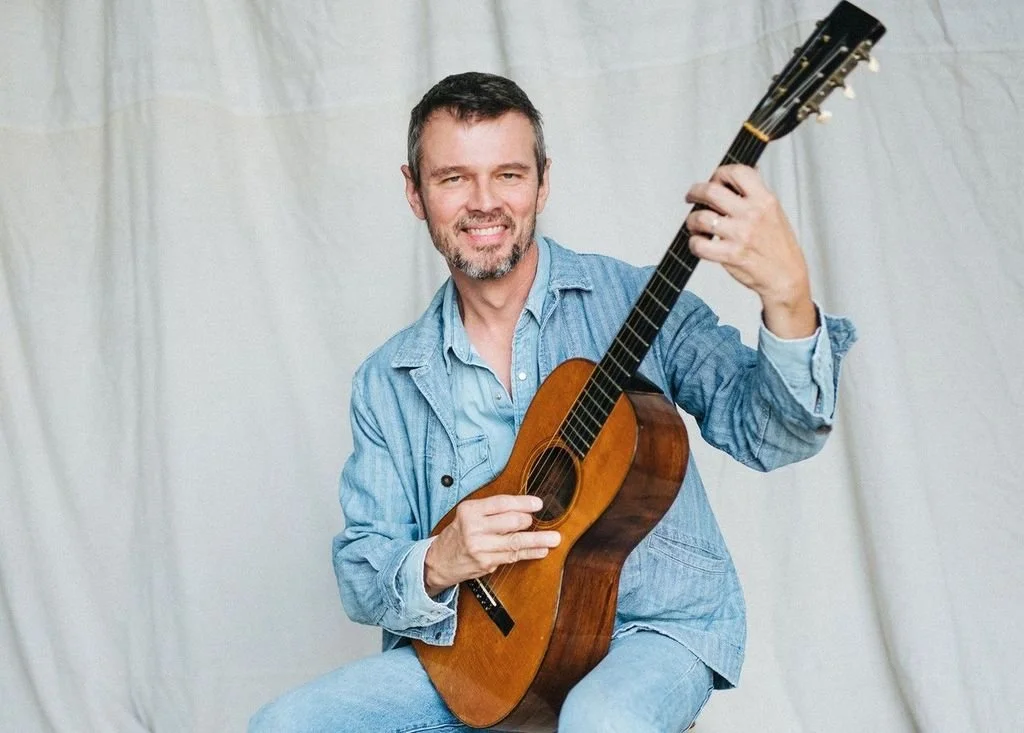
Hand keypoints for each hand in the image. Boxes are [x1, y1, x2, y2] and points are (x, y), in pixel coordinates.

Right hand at [423, 494, 560, 596]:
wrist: (438, 561)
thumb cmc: (459, 534)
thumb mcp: (469, 515)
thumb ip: (492, 510)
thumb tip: (524, 508)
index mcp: (470, 511)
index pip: (501, 504)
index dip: (523, 503)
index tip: (538, 504)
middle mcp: (474, 528)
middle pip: (511, 522)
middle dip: (529, 521)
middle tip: (538, 520)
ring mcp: (480, 548)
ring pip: (516, 542)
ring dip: (538, 540)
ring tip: (554, 539)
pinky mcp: (486, 563)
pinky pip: (513, 557)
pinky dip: (530, 553)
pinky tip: (541, 551)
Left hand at [685, 165, 817, 337]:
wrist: (786, 277)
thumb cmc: (779, 246)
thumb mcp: (775, 212)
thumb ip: (756, 193)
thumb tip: (742, 173)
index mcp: (765, 200)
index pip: (737, 172)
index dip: (719, 173)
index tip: (714, 180)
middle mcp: (752, 214)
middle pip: (711, 190)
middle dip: (696, 192)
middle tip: (692, 197)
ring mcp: (741, 235)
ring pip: (700, 217)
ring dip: (692, 220)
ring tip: (695, 224)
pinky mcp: (730, 255)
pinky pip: (699, 244)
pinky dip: (694, 243)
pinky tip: (700, 242)